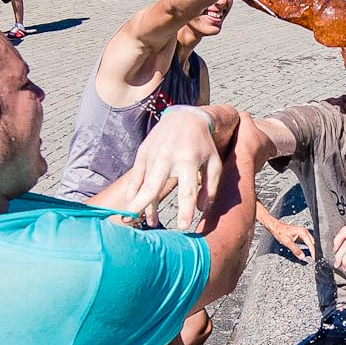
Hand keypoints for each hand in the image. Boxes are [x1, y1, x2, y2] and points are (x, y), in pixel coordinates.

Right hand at [120, 108, 220, 229]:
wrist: (184, 118)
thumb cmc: (203, 145)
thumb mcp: (214, 163)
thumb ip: (211, 187)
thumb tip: (201, 209)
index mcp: (188, 161)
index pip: (186, 191)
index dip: (185, 210)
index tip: (183, 227)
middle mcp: (167, 158)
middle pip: (154, 188)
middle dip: (148, 208)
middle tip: (148, 226)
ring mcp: (152, 155)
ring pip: (142, 185)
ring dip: (139, 205)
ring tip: (138, 221)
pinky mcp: (142, 153)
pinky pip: (135, 177)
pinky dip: (132, 193)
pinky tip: (131, 206)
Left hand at [268, 219, 314, 262]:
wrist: (275, 227)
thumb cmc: (280, 232)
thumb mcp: (287, 242)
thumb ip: (295, 250)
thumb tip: (302, 256)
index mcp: (302, 232)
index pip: (311, 244)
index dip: (313, 252)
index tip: (314, 259)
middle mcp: (304, 231)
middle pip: (312, 243)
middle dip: (313, 251)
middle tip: (313, 259)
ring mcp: (302, 232)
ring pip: (310, 242)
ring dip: (311, 248)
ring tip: (311, 256)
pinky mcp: (300, 234)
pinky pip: (306, 241)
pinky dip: (307, 246)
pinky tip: (307, 251)